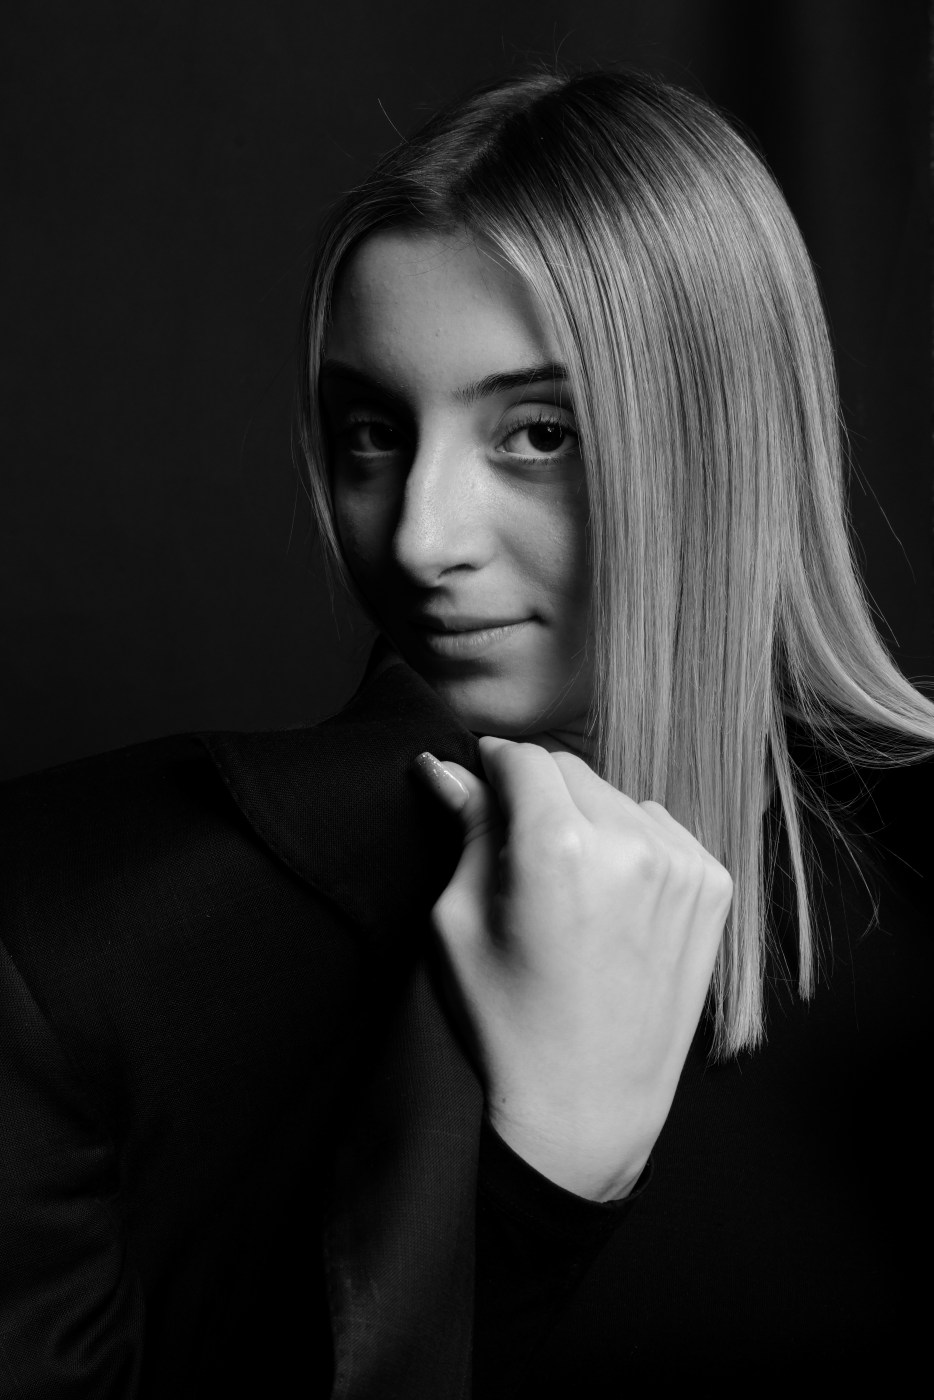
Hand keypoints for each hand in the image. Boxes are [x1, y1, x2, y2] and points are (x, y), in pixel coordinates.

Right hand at [415, 739, 732, 1201]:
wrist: (588, 1106)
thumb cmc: (508, 1023)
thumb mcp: (458, 923)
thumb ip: (465, 831)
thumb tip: (445, 768)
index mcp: (558, 848)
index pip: (523, 757)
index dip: (493, 765)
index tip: (480, 784)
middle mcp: (630, 845)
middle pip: (571, 769)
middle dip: (537, 792)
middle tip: (516, 847)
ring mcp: (682, 866)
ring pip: (617, 797)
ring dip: (587, 817)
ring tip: (568, 883)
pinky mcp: (713, 887)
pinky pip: (660, 829)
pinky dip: (632, 844)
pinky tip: (610, 897)